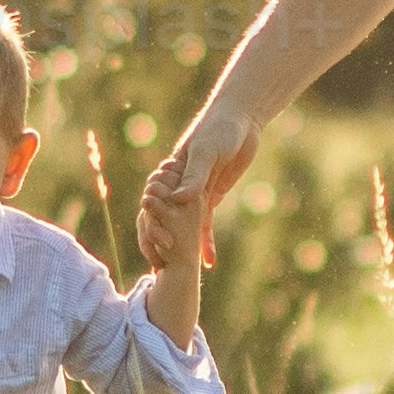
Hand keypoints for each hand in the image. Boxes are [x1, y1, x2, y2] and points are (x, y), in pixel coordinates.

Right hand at [133, 135, 246, 280]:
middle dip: (162, 241)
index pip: (155, 202)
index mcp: (171, 172)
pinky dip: (206, 242)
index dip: (153, 223)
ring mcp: (194, 193)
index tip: (159, 242)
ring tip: (182, 272)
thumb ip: (194, 176)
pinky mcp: (210, 198)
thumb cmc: (220, 128)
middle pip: (165, 218)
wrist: (241, 120)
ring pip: (184, 226)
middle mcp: (178, 185)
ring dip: (183, 247)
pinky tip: (209, 262)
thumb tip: (178, 200)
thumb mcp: (207, 151)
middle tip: (162, 265)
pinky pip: (205, 224)